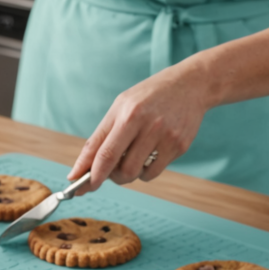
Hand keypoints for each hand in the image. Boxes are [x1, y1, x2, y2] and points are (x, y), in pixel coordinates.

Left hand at [67, 60, 213, 195]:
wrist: (190, 84)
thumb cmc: (148, 97)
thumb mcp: (121, 106)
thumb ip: (102, 136)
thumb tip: (84, 168)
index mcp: (128, 113)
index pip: (103, 152)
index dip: (88, 172)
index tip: (77, 184)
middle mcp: (146, 125)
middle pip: (119, 169)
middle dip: (109, 177)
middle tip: (108, 172)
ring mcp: (165, 137)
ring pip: (136, 174)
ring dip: (127, 174)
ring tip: (131, 157)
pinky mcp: (179, 146)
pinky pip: (153, 173)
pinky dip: (145, 172)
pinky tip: (148, 156)